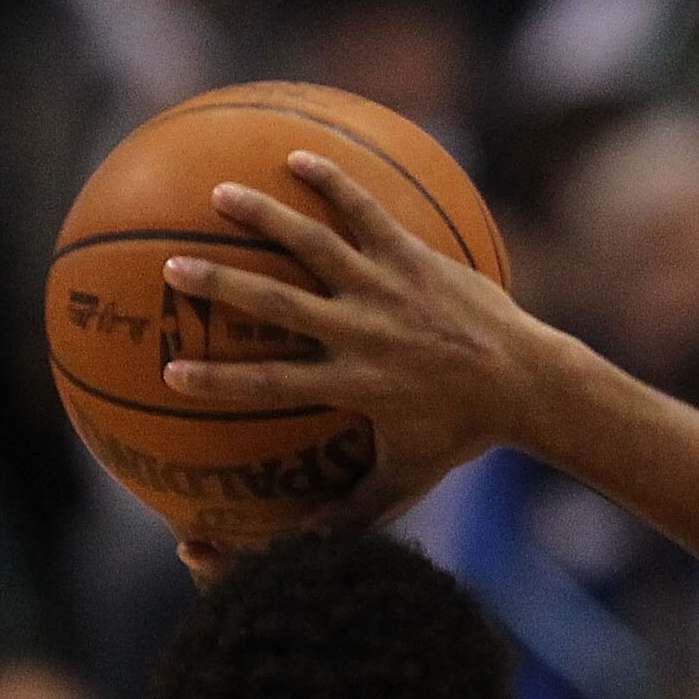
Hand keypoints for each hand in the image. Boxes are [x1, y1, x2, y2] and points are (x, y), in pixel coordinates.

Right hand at [159, 149, 563, 530]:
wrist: (528, 382)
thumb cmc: (463, 433)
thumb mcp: (408, 477)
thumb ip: (355, 508)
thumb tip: (304, 544)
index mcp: (353, 383)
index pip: (270, 382)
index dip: (217, 379)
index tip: (169, 371)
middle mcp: (363, 331)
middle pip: (276, 304)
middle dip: (221, 285)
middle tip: (170, 268)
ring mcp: (388, 288)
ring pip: (315, 244)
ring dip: (265, 216)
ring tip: (219, 194)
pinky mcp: (415, 256)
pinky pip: (368, 212)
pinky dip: (335, 182)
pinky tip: (300, 155)